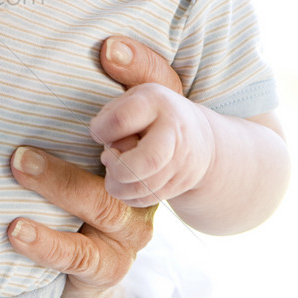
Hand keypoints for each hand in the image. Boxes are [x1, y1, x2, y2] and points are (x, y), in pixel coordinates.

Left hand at [5, 34, 183, 297]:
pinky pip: (82, 255)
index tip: (106, 48)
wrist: (86, 274)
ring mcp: (130, 228)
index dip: (141, 68)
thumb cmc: (70, 190)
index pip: (157, 97)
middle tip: (27, 124)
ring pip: (104, 204)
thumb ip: (74, 99)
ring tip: (16, 165)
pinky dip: (48, 242)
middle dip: (92, 128)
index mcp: (142, 143)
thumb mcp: (75, 141)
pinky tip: (14, 230)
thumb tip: (70, 45)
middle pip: (136, 153)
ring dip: (57, 184)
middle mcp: (145, 181)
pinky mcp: (110, 266)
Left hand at [91, 84, 214, 206]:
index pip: (121, 120)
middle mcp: (173, 132)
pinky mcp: (180, 184)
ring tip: (113, 171)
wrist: (199, 137)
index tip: (98, 132)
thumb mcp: (133, 99)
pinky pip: (147, 199)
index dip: (100, 131)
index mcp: (156, 102)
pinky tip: (125, 182)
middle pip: (147, 160)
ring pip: (143, 187)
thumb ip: (111, 114)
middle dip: (117, 168)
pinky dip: (128, 196)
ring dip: (117, 185)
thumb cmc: (153, 115)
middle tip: (107, 159)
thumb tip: (98, 136)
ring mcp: (181, 161)